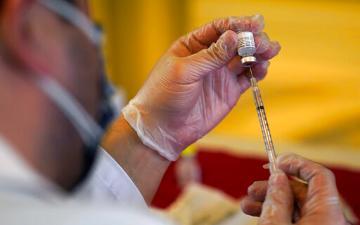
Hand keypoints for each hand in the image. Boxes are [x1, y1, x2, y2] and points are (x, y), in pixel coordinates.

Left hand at [122, 15, 280, 159]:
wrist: (163, 128)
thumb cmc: (163, 95)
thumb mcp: (184, 71)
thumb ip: (210, 56)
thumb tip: (233, 36)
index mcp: (193, 46)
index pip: (219, 29)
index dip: (238, 24)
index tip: (254, 25)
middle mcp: (209, 57)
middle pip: (236, 42)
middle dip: (252, 39)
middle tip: (265, 42)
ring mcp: (220, 74)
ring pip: (244, 58)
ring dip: (258, 53)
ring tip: (270, 51)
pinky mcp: (229, 91)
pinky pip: (247, 78)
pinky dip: (257, 72)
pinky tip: (262, 68)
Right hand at [241, 154, 347, 224]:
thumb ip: (276, 200)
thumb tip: (277, 177)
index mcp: (328, 213)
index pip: (319, 175)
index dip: (297, 163)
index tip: (276, 162)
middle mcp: (327, 218)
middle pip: (302, 191)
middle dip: (274, 186)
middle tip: (253, 187)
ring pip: (296, 206)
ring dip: (270, 201)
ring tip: (248, 203)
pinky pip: (295, 218)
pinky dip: (277, 213)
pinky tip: (257, 212)